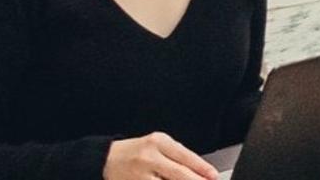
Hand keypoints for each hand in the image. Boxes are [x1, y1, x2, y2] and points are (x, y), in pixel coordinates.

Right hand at [104, 133, 218, 179]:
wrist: (106, 159)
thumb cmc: (136, 152)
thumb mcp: (157, 145)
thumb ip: (177, 156)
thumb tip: (200, 171)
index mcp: (158, 142)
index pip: (186, 156)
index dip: (202, 168)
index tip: (213, 176)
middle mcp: (149, 157)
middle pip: (179, 173)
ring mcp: (140, 174)